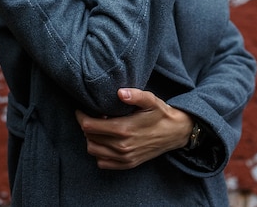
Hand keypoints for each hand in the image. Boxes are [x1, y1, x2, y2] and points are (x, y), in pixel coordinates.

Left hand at [75, 88, 192, 169]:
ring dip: (91, 139)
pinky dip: (99, 153)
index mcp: (124, 129)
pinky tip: (105, 140)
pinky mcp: (127, 164)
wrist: (175, 133)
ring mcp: (124, 158)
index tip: (81, 109)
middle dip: (86, 126)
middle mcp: (122, 146)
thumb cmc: (160, 113)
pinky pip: (103, 163)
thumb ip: (135, 95)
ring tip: (99, 127)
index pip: (90, 126)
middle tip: (92, 116)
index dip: (81, 117)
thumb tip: (120, 93)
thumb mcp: (150, 100)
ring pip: (93, 151)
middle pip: (89, 138)